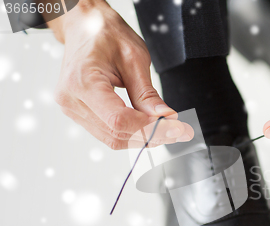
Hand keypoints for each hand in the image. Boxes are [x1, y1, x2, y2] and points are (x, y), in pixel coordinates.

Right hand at [50, 1, 192, 148]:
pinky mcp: (79, 113)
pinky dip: (131, 133)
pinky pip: (108, 132)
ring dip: (143, 138)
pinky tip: (149, 127)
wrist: (84, 26)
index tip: (176, 128)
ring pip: (113, 138)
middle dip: (152, 135)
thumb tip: (166, 118)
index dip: (150, 128)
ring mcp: (72, 108)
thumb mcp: (134, 58)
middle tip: (180, 131)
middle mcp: (72, 100)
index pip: (119, 119)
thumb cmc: (105, 34)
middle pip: (117, 133)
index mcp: (82, 82)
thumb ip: (147, 93)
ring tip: (168, 130)